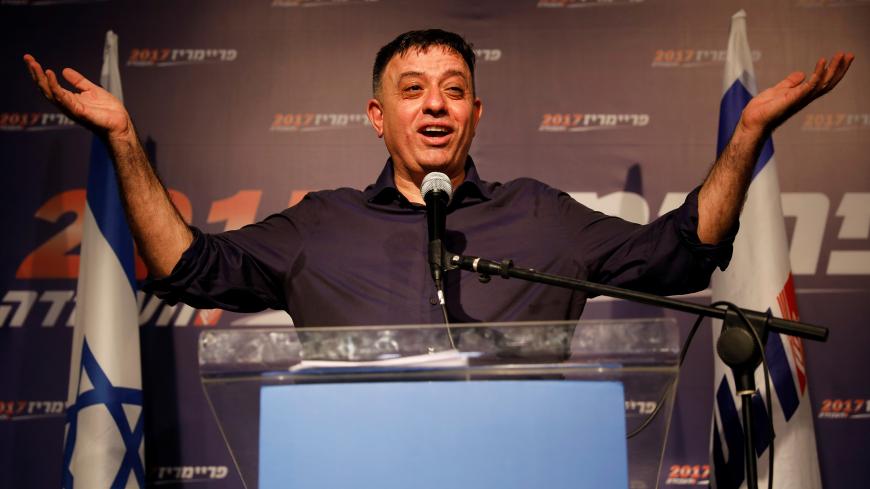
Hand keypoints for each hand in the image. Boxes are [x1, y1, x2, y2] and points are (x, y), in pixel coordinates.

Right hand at [23, 54, 132, 139]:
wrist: (121, 124)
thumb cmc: (108, 110)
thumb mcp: (92, 90)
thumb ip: (78, 81)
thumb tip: (64, 70)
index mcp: (69, 99)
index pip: (49, 85)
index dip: (39, 73)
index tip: (30, 59)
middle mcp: (66, 104)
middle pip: (45, 88)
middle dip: (35, 73)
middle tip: (27, 58)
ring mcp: (71, 109)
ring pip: (50, 93)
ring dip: (41, 78)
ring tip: (35, 64)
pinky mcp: (78, 112)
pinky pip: (63, 98)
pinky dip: (55, 87)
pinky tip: (50, 75)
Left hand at [739, 52, 853, 134]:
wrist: (751, 121)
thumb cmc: (762, 110)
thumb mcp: (777, 91)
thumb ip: (790, 83)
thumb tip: (802, 74)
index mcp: (802, 95)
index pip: (823, 81)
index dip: (833, 70)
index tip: (842, 56)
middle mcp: (804, 98)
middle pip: (828, 83)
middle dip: (839, 69)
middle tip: (850, 54)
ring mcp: (799, 99)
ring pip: (822, 84)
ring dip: (833, 69)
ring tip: (841, 55)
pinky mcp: (791, 100)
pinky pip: (808, 86)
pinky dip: (817, 75)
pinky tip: (822, 63)